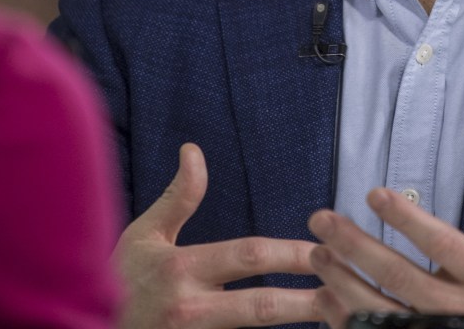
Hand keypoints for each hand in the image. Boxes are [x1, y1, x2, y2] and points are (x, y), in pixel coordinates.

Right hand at [115, 142, 320, 328]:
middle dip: (308, 299)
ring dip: (295, 324)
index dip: (291, 253)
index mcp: (179, 268)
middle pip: (260, 305)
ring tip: (336, 317)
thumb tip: (195, 151)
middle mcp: (188, 307)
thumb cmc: (117, 281)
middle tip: (347, 293)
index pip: (248, 256)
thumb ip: (177, 198)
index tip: (326, 250)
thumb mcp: (142, 235)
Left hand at [308, 137, 463, 328]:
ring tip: (317, 253)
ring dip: (344, 283)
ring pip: (382, 313)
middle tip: (323, 221)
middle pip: (400, 279)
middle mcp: (460, 309)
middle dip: (357, 248)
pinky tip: (327, 295)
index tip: (374, 194)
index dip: (407, 220)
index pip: (441, 245)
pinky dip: (348, 318)